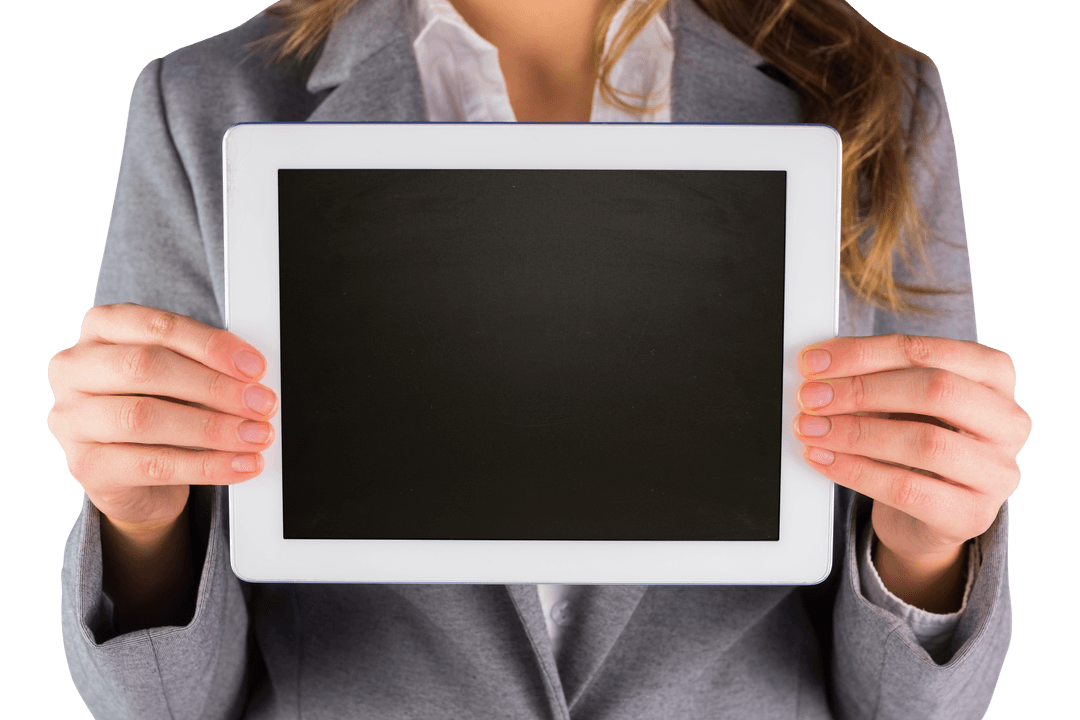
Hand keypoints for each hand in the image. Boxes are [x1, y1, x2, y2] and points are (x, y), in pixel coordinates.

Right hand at [48, 303, 277, 531]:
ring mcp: (71, 418)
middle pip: (147, 368)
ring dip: (213, 428)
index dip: (212, 346)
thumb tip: (254, 378)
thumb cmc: (159, 407)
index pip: (158, 327)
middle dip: (215, 386)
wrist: (131, 474)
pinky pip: (152, 465)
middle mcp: (75, 368)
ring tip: (256, 435)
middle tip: (261, 403)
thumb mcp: (180, 376)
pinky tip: (241, 465)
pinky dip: (206, 465)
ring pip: (144, 417)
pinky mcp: (85, 465)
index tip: (255, 367)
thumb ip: (206, 366)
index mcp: (101, 329)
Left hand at [792, 335, 1028, 608]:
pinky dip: (855, 471)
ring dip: (855, 432)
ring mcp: (998, 471)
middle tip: (811, 397)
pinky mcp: (972, 514)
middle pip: (935, 391)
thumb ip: (872, 376)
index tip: (814, 361)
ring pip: (925, 442)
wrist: (926, 515)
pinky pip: (907, 489)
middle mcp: (1009, 420)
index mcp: (994, 375)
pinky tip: (823, 459)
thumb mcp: (900, 400)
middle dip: (861, 390)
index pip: (928, 351)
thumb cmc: (915, 439)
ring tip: (810, 428)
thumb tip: (819, 366)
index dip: (865, 353)